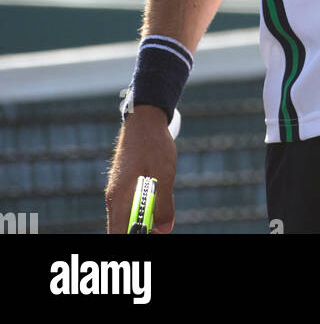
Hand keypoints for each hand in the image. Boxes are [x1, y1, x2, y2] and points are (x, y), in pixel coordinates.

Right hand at [105, 105, 176, 234]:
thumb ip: (164, 204)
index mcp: (120, 198)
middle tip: (160, 226)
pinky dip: (143, 208)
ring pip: (127, 217)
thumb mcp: (165, 175)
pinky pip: (130, 206)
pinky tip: (157, 196)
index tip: (150, 235)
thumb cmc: (154, 145)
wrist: (145, 120)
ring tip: (161, 209)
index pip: (118, 234)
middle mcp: (114, 198)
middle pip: (122, 229)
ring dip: (143, 219)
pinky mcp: (123, 185)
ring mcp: (117, 191)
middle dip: (140, 231)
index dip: (133, 240)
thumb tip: (164, 229)